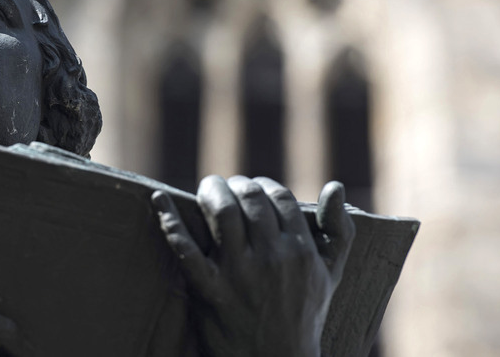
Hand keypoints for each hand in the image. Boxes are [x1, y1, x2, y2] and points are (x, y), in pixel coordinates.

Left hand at [152, 176, 354, 356]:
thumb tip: (335, 185)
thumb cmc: (305, 316)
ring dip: (211, 191)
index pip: (279, 197)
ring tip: (207, 189)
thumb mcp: (332, 274)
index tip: (252, 187)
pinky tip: (160, 201)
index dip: (263, 184)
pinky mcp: (211, 292)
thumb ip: (339, 230)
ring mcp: (240, 274)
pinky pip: (186, 250)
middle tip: (226, 187)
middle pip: (249, 199)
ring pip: (222, 213)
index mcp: (302, 250)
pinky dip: (170, 221)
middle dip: (235, 184)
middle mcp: (272, 257)